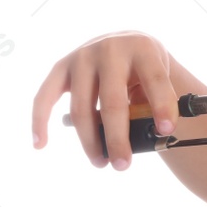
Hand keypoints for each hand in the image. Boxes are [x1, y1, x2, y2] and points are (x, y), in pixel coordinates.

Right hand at [31, 31, 179, 170]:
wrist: (124, 41)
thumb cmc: (145, 67)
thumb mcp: (160, 75)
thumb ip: (154, 102)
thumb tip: (150, 137)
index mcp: (142, 49)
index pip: (154, 80)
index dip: (161, 106)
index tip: (166, 131)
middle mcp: (110, 50)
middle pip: (112, 101)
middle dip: (117, 137)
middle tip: (123, 165)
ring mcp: (82, 57)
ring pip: (81, 107)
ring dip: (89, 140)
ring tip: (101, 163)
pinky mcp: (61, 67)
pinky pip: (44, 96)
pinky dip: (40, 120)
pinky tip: (40, 143)